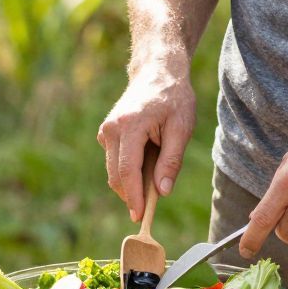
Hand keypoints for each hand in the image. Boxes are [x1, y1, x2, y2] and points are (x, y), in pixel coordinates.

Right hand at [98, 65, 195, 218]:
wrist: (158, 72)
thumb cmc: (173, 99)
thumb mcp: (182, 129)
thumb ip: (171, 161)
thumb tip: (162, 192)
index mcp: (130, 126)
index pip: (127, 171)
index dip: (133, 196)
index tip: (140, 216)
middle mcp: (111, 129)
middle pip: (116, 175)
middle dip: (132, 194)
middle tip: (152, 206)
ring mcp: (105, 131)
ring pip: (114, 170)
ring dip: (133, 180)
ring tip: (157, 166)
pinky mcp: (106, 133)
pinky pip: (115, 161)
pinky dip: (130, 169)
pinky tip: (149, 156)